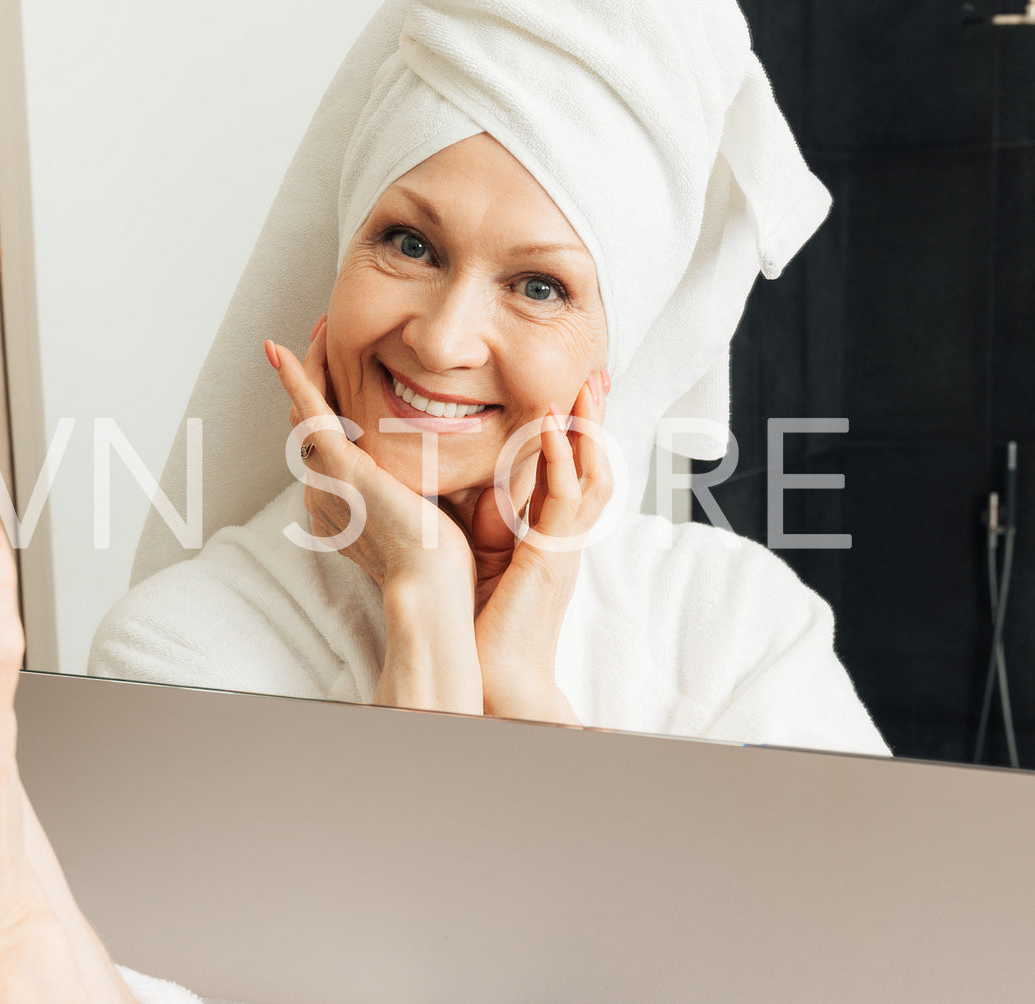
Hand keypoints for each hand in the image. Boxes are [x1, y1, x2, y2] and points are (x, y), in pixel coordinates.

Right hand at [268, 327, 480, 713]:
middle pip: (313, 421)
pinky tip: (276, 350)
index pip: (331, 441)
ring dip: (311, 366)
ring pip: (308, 410)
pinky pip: (308, 413)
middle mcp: (325, 488)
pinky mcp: (337, 467)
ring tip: (319, 329)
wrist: (432, 586)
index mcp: (344, 501)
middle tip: (327, 334)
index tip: (348, 367)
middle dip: (319, 375)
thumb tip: (453, 474)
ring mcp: (327, 476)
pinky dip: (291, 379)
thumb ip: (427, 487)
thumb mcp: (431, 513)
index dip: (334, 400)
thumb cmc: (441, 564)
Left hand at [469, 371, 611, 723]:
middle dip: (597, 421)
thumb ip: (490, 521)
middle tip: (595, 375)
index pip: (575, 473)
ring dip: (588, 429)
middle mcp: (568, 538)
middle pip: (597, 466)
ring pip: (593, 475)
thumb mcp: (488, 558)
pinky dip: (560, 459)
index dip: (577, 433)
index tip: (575, 392)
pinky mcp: (551, 557)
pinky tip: (550, 428)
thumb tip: (474, 487)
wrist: (498, 675)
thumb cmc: (488, 623)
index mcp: (554, 538)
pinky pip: (566, 499)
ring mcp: (566, 547)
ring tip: (583, 388)